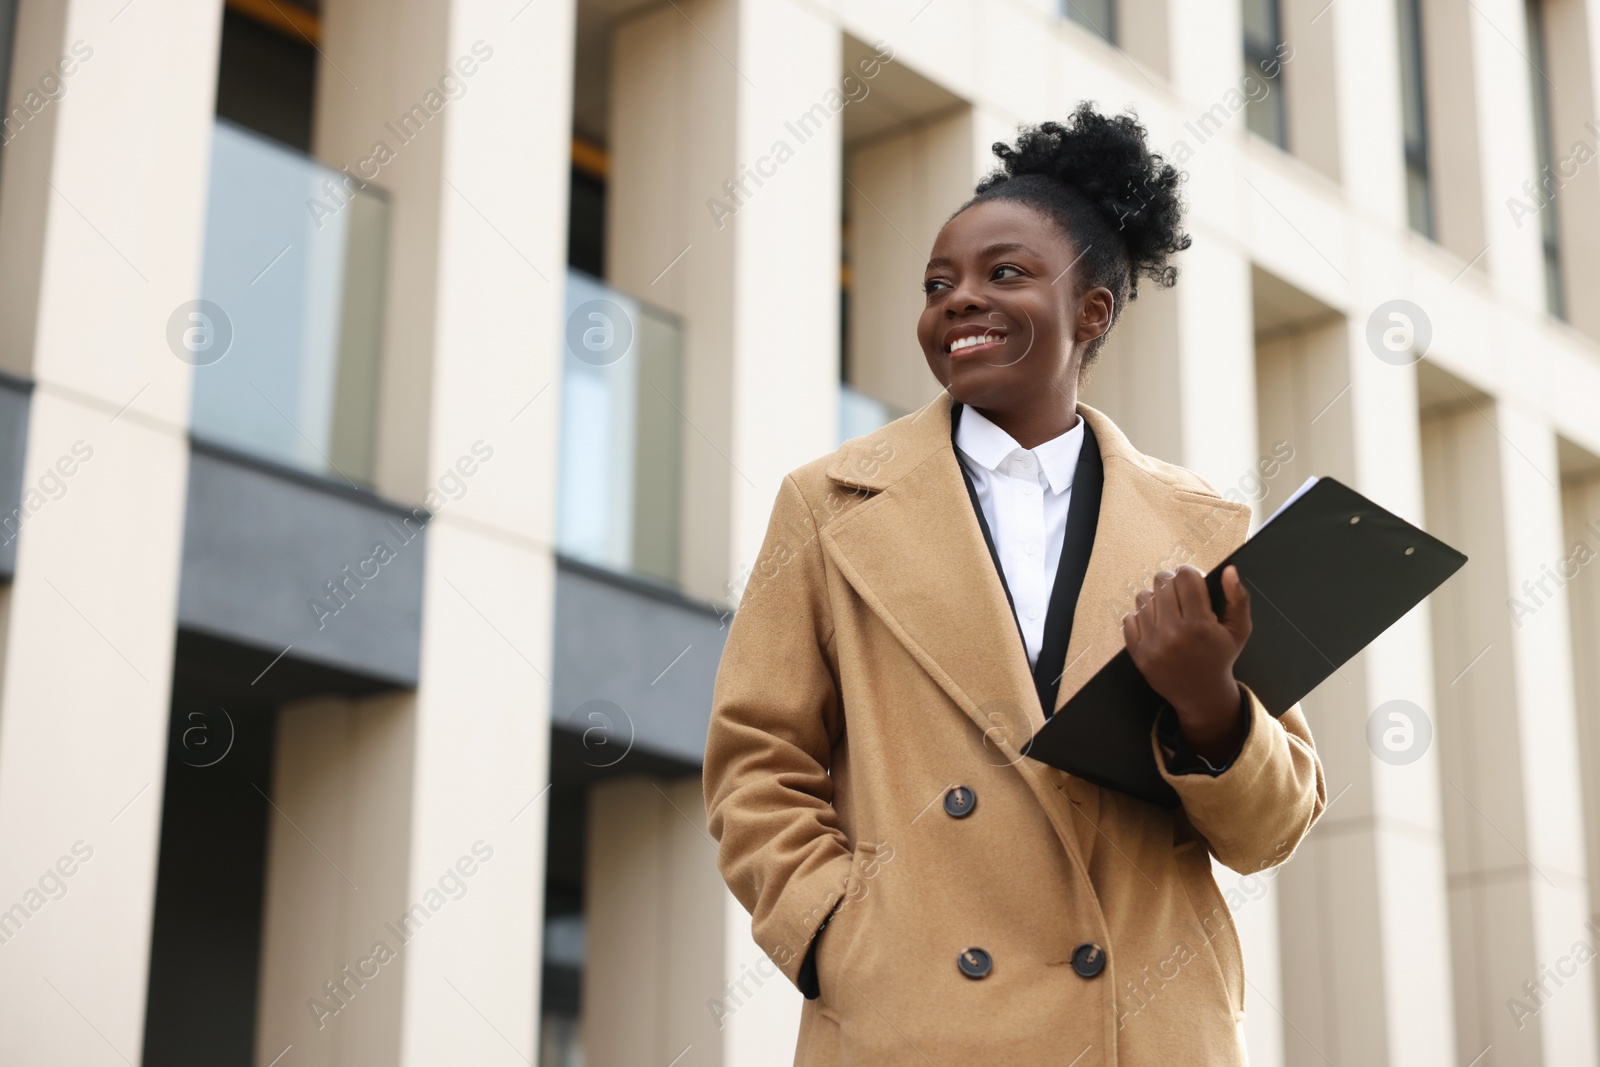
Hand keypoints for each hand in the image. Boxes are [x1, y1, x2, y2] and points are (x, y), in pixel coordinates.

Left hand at [1122, 564, 1251, 763]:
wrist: (1201, 694)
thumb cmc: (1221, 657)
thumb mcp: (1239, 630)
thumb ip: (1238, 598)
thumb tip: (1229, 570)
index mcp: (1200, 625)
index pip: (1185, 577)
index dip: (1190, 574)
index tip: (1194, 582)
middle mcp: (1174, 634)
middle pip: (1162, 582)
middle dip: (1173, 584)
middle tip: (1181, 596)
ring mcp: (1153, 644)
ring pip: (1143, 597)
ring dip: (1156, 599)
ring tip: (1169, 611)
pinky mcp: (1138, 653)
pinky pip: (1129, 617)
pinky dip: (1141, 617)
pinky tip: (1156, 625)